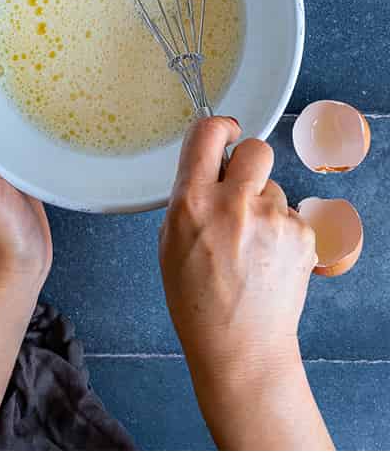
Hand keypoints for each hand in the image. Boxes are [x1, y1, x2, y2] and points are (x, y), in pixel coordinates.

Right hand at [159, 118, 318, 429]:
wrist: (239, 344)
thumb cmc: (200, 304)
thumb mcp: (171, 247)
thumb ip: (189, 203)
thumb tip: (208, 174)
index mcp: (191, 204)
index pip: (207, 134)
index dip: (218, 128)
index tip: (226, 132)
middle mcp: (234, 204)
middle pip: (255, 149)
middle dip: (250, 164)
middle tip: (242, 193)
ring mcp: (273, 218)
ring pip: (274, 189)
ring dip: (265, 208)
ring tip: (251, 250)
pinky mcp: (302, 233)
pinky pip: (292, 215)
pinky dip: (282, 233)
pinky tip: (268, 261)